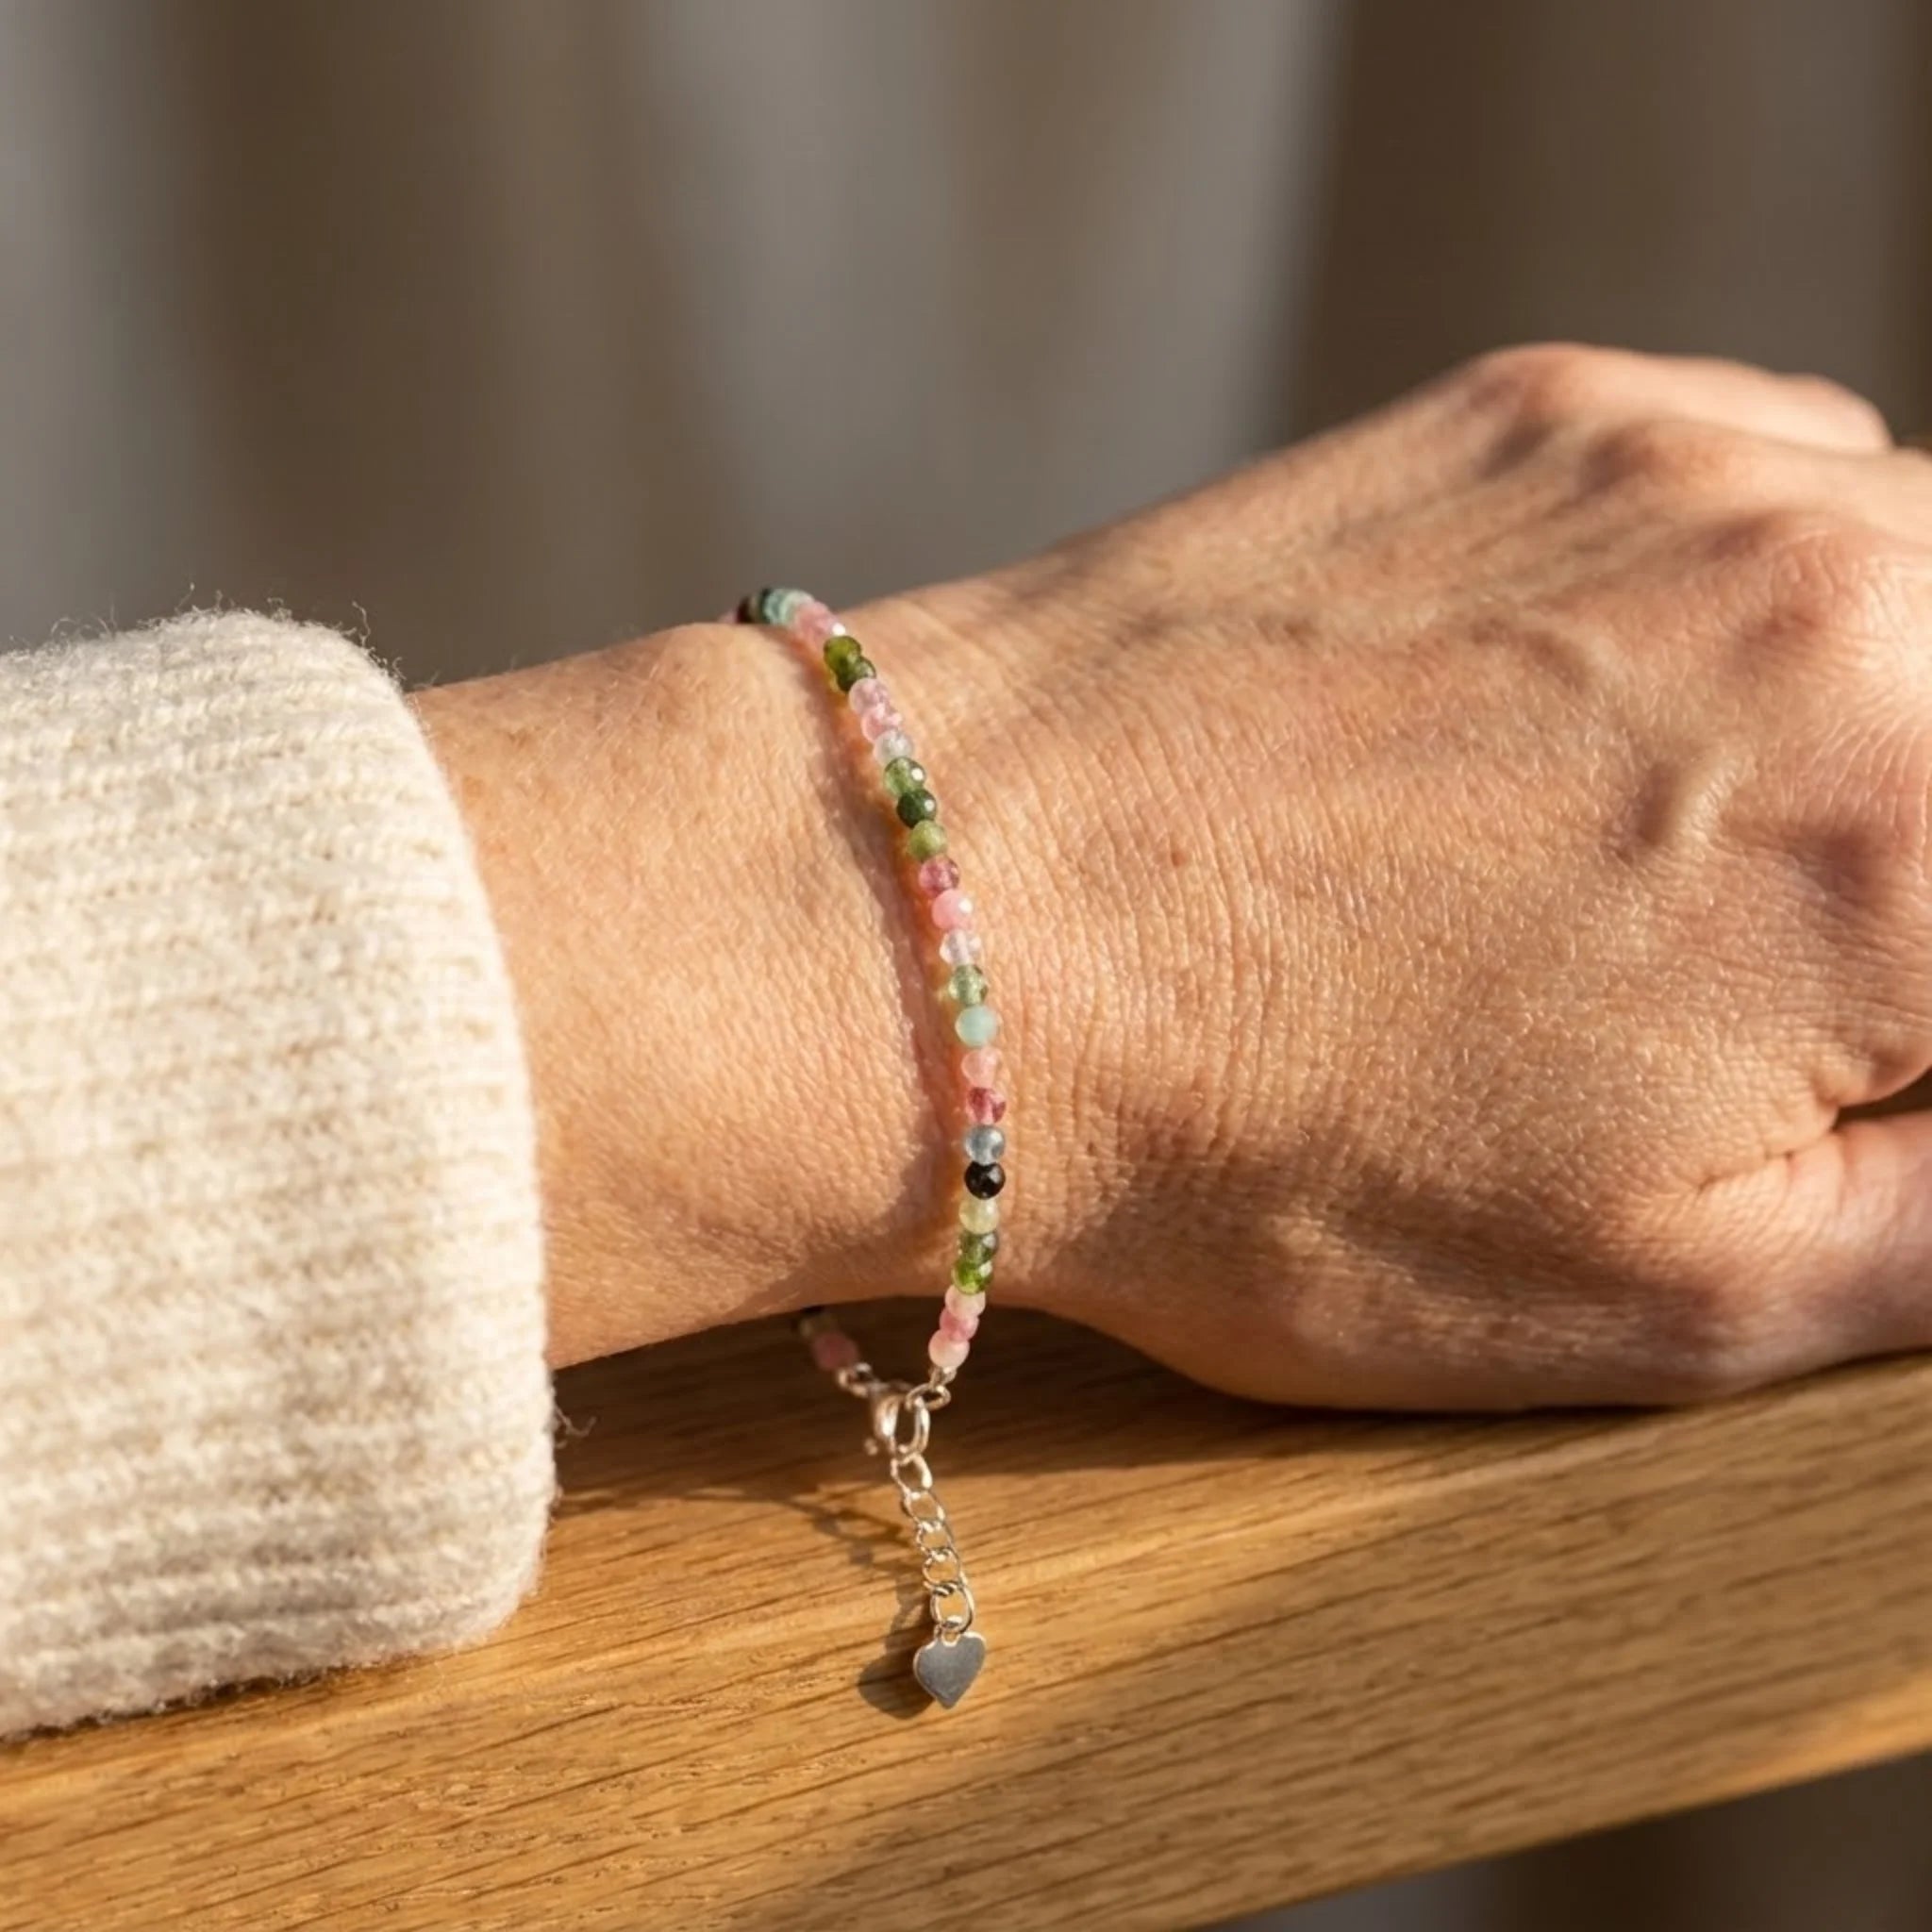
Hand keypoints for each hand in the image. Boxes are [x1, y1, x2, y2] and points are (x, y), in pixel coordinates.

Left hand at [425, 346, 1931, 1409]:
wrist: (932, 925)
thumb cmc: (1257, 1148)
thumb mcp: (1665, 1298)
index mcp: (1929, 843)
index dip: (1910, 1022)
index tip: (1835, 1050)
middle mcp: (1857, 595)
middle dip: (1910, 870)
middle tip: (1742, 967)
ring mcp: (1687, 469)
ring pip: (1912, 583)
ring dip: (1859, 713)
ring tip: (1642, 852)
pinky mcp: (1541, 410)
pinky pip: (1764, 479)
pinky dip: (1736, 597)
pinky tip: (1573, 718)